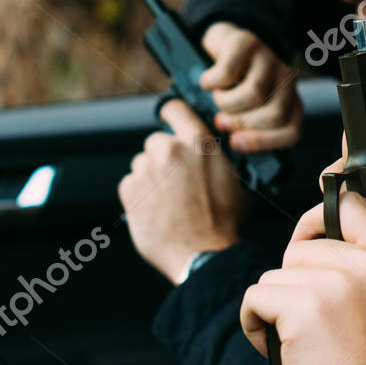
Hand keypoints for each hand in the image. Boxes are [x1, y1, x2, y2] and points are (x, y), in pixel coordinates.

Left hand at [118, 100, 243, 282]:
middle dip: (163, 159)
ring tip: (168, 204)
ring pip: (142, 165)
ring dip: (151, 179)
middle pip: (156, 142)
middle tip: (177, 184)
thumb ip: (217, 158)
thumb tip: (211, 151)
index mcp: (199, 142)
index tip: (168, 119)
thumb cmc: (225, 223)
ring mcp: (147, 169)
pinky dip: (139, 197)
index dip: (170, 114)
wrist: (205, 256)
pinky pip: (130, 185)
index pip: (174, 108)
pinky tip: (156, 213)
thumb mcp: (236, 180)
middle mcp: (170, 150)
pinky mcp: (129, 190)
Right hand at [199, 22, 301, 152]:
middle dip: (242, 122)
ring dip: (226, 102)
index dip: (264, 141)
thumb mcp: (248, 110)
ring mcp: (269, 59)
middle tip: (222, 120)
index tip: (236, 142)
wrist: (227, 42)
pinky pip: (227, 73)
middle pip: (274, 114)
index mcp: (291, 102)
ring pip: (253, 94)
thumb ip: (248, 129)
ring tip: (218, 97)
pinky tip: (209, 82)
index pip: (291, 132)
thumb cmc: (236, 84)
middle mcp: (286, 80)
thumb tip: (235, 144)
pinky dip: (211, 83)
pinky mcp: (247, 43)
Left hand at [240, 190, 365, 364]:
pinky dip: (255, 326)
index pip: (353, 205)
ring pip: (273, 276)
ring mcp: (336, 281)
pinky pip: (254, 297)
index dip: (318, 217)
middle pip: (299, 249)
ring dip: (273, 311)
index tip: (306, 238)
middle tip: (313, 327)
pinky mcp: (303, 304)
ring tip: (301, 344)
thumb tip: (304, 245)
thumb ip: (355, 270)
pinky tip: (283, 351)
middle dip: (291, 286)